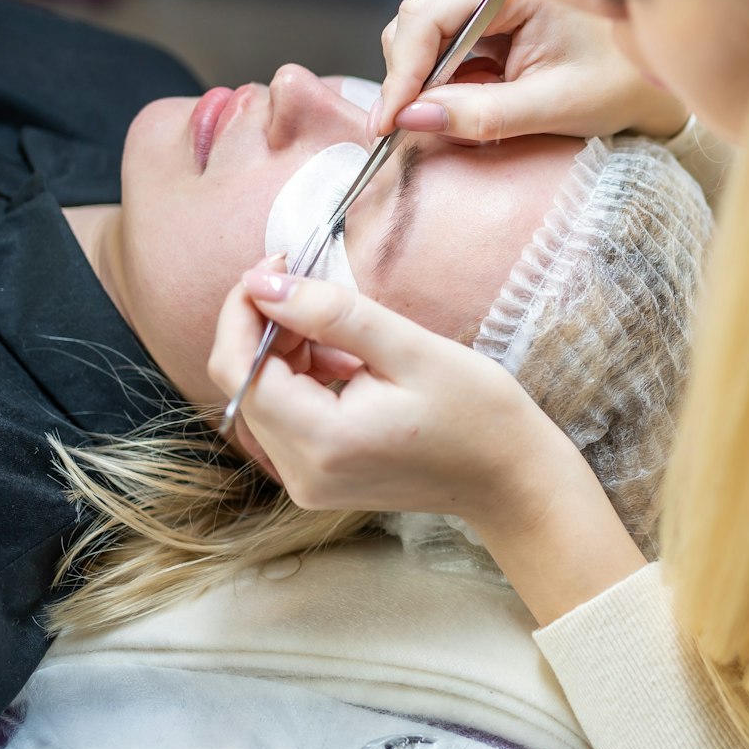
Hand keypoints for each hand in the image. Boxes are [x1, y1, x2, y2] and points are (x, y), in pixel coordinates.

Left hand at [207, 267, 649, 620]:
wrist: (509, 479)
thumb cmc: (477, 414)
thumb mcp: (410, 347)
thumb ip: (331, 313)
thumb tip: (265, 285)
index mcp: (323, 441)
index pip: (238, 368)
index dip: (243, 309)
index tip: (278, 265)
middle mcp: (302, 472)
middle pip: (243, 383)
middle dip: (265, 325)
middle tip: (312, 285)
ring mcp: (307, 482)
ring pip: (261, 397)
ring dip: (284, 350)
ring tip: (342, 332)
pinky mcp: (317, 479)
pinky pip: (284, 418)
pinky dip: (300, 378)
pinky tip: (344, 362)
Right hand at [373, 0, 688, 143]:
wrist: (649, 73)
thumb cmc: (616, 84)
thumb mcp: (551, 109)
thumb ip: (480, 115)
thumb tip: (411, 119)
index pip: (427, 17)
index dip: (400, 74)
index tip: (387, 124)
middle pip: (417, 21)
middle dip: (412, 80)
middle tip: (417, 131)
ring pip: (423, 31)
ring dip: (429, 79)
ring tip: (465, 113)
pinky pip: (442, 36)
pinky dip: (445, 73)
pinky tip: (472, 96)